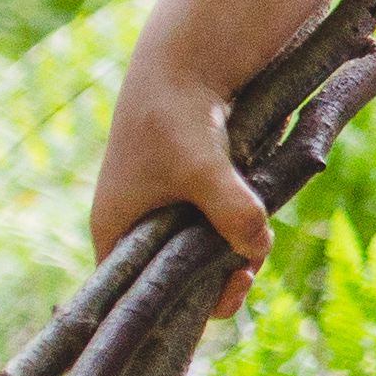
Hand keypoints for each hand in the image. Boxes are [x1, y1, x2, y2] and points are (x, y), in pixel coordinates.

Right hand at [90, 51, 271, 317]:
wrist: (188, 66)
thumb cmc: (176, 118)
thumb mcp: (204, 169)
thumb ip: (231, 211)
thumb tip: (255, 250)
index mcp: (115, 231)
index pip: (134, 296)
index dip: (178, 309)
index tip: (224, 293)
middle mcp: (135, 229)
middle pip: (176, 279)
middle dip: (215, 281)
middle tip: (248, 275)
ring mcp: (164, 213)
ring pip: (202, 254)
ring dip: (233, 254)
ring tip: (256, 247)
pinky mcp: (193, 197)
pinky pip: (216, 229)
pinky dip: (239, 231)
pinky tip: (260, 226)